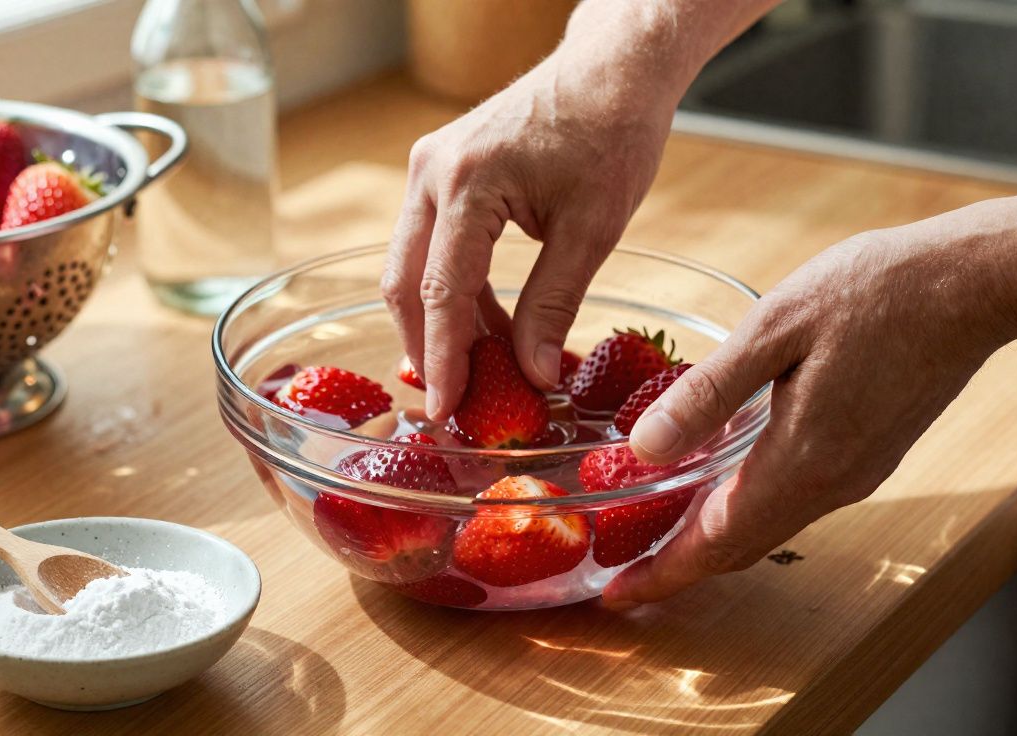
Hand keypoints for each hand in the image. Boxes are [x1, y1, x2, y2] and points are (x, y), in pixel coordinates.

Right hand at [382, 4, 687, 419]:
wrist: (612, 69)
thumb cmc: (612, 133)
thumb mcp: (592, 229)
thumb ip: (554, 305)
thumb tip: (532, 375)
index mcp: (467, 183)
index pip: (440, 292)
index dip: (443, 359)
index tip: (445, 411)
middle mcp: (431, 172)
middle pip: (404, 283)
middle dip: (427, 348)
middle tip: (455, 403)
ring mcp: (429, 168)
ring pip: (411, 267)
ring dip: (442, 323)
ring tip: (483, 372)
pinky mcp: (439, 172)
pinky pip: (431, 246)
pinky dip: (454, 291)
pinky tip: (490, 327)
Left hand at [603, 216, 1016, 605]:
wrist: (972, 283)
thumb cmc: (876, 293)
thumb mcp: (774, 329)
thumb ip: (708, 393)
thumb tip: (642, 446)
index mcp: (803, 460)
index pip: (718, 542)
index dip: (662, 574)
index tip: (618, 595)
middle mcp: (832, 483)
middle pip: (740, 546)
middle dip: (677, 565)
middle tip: (622, 571)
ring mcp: (855, 471)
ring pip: (767, 524)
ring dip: (710, 535)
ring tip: (652, 527)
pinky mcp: (867, 453)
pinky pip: (793, 498)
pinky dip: (744, 505)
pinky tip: (715, 479)